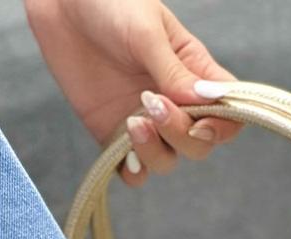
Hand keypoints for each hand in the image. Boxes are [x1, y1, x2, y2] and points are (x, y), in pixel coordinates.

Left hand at [25, 0, 239, 184]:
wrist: (63, 6)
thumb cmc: (111, 4)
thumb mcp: (147, 32)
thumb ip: (174, 71)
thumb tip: (207, 101)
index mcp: (194, 70)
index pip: (227, 110)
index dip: (223, 124)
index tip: (200, 119)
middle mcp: (174, 100)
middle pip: (199, 142)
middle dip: (181, 135)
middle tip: (154, 107)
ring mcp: (144, 120)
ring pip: (167, 160)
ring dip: (155, 152)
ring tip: (133, 122)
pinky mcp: (113, 134)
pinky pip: (132, 170)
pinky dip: (133, 170)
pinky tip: (123, 152)